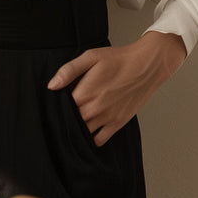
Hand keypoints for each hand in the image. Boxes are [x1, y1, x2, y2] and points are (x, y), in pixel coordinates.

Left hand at [47, 32, 187, 146]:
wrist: (145, 66)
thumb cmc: (117, 60)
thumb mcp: (90, 57)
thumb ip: (68, 71)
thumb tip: (52, 86)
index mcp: (85, 93)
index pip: (62, 108)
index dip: (56, 105)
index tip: (54, 102)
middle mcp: (95, 109)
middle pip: (71, 122)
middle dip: (65, 118)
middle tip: (62, 112)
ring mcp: (107, 118)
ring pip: (84, 132)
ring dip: (77, 129)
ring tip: (73, 121)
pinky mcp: (118, 123)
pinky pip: (100, 140)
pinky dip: (92, 139)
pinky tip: (88, 131)